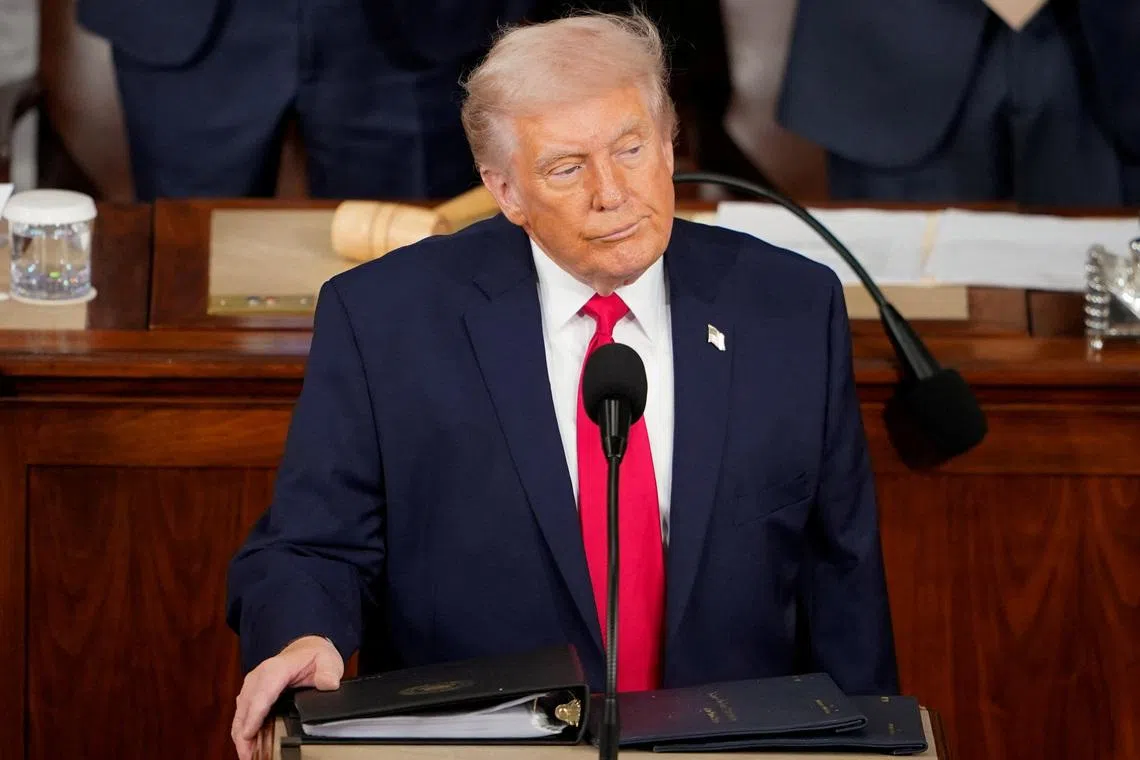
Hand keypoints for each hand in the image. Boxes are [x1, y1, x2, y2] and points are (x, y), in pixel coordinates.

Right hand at [231, 635, 343, 759]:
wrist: (305, 650)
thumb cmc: (314, 656)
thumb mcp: (327, 660)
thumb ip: (328, 672)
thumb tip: (329, 684)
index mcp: (276, 669)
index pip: (262, 694)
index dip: (254, 716)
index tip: (249, 734)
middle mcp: (259, 676)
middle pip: (246, 708)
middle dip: (244, 734)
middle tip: (248, 757)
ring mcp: (252, 686)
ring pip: (240, 714)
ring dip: (241, 736)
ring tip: (247, 756)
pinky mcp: (250, 694)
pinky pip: (242, 715)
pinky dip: (242, 731)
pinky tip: (247, 746)